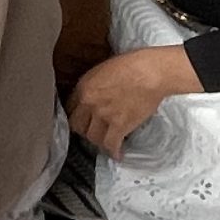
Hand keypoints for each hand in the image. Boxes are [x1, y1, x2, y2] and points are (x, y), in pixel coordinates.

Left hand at [66, 46, 201, 156]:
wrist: (149, 72)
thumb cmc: (131, 65)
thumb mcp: (102, 70)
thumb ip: (93, 86)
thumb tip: (94, 97)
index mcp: (83, 86)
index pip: (70, 107)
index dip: (76, 115)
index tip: (82, 120)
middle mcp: (88, 102)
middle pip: (77, 125)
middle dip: (84, 130)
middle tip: (92, 131)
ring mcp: (103, 115)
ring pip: (92, 137)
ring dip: (99, 141)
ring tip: (105, 142)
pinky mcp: (119, 125)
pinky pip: (111, 144)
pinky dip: (114, 151)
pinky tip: (117, 154)